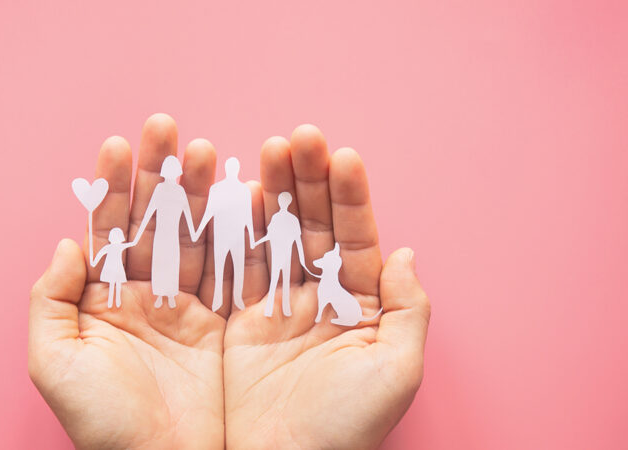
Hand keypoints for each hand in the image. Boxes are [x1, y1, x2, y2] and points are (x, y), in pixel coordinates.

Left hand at [29, 114, 225, 448]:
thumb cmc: (104, 425)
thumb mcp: (56, 363)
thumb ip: (50, 300)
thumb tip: (66, 243)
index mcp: (102, 301)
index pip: (105, 230)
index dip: (111, 187)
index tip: (119, 143)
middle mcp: (145, 296)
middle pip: (153, 222)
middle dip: (158, 175)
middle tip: (166, 129)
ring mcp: (187, 307)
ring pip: (193, 237)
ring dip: (198, 194)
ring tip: (206, 150)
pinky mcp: (225, 323)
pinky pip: (232, 270)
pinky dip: (237, 234)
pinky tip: (241, 197)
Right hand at [223, 125, 430, 448]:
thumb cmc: (345, 429)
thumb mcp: (395, 372)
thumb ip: (408, 310)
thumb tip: (405, 254)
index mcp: (360, 306)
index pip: (357, 238)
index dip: (351, 197)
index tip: (342, 156)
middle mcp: (319, 298)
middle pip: (312, 226)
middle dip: (308, 180)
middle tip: (300, 137)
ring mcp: (276, 306)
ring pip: (274, 236)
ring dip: (272, 193)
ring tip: (269, 150)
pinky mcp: (237, 319)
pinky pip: (235, 266)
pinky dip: (235, 230)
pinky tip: (237, 193)